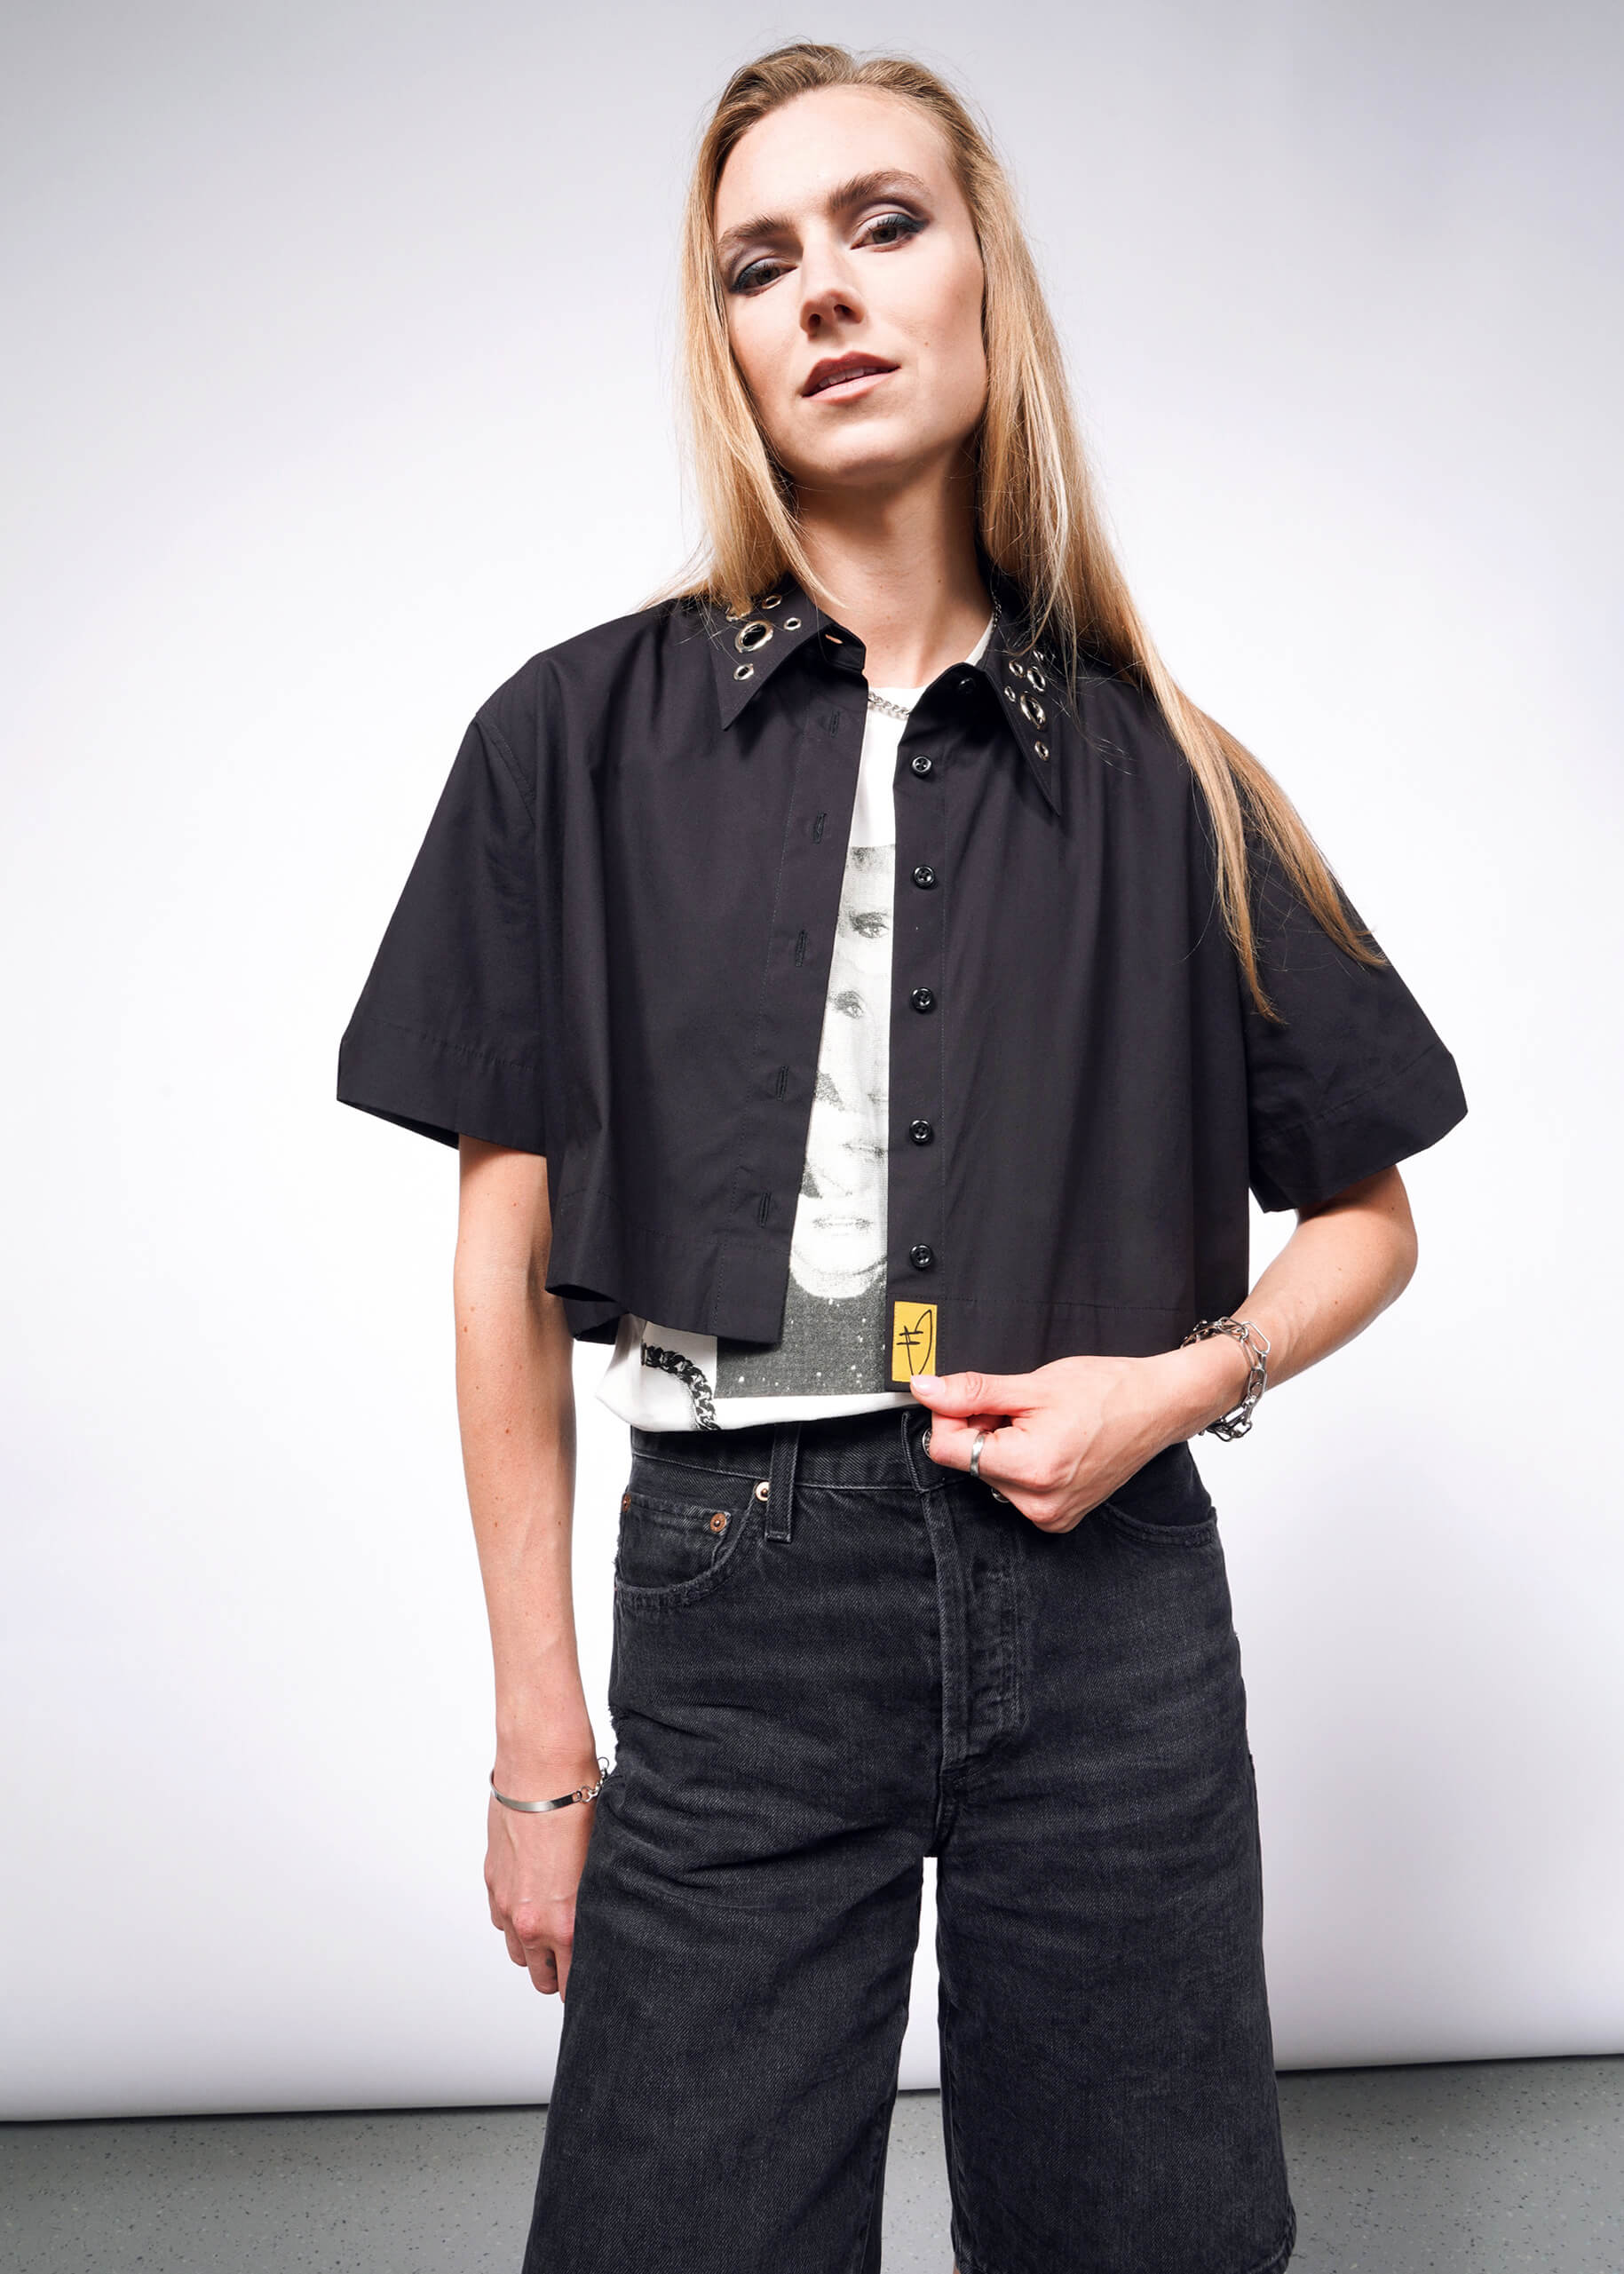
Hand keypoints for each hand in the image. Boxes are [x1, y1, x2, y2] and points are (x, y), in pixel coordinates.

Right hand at [485, 1754, 602, 1998]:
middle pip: (539, 1978)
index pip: (569, 1982)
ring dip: (533, 1949)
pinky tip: (534, 1901)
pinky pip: (501, 1921)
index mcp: (563, 1924)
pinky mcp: (492, 1881)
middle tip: (574, 1960)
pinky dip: (514, 1920)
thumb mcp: (601, 1867)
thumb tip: (607, 1927)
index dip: (583, 1985)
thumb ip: (597, 1907)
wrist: (543, 1772)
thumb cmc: (580, 1809)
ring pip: (517, 1952)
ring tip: (554, 1932)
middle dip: (557, 1975)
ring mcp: (505, 1903)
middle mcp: (529, 1922)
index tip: (594, 1983)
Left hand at [909, 1349, 1241, 1533]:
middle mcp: (1038, 1504)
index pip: (945, 1449)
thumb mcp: (1032, 1384)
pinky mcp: (1057, 1517)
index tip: (970, 1396)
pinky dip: (1018, 1461)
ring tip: (1039, 1424)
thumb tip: (925, 1389)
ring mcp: (1049, 1516)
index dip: (950, 1415)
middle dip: (980, 1427)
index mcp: (1030, 1470)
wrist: (1157, 1406)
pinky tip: (1047, 1441)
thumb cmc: (1107, 1391)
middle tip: (1019, 1406)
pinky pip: (1012, 1488)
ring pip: (987, 1474)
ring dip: (999, 1444)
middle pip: (966, 1462)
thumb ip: (971, 1391)